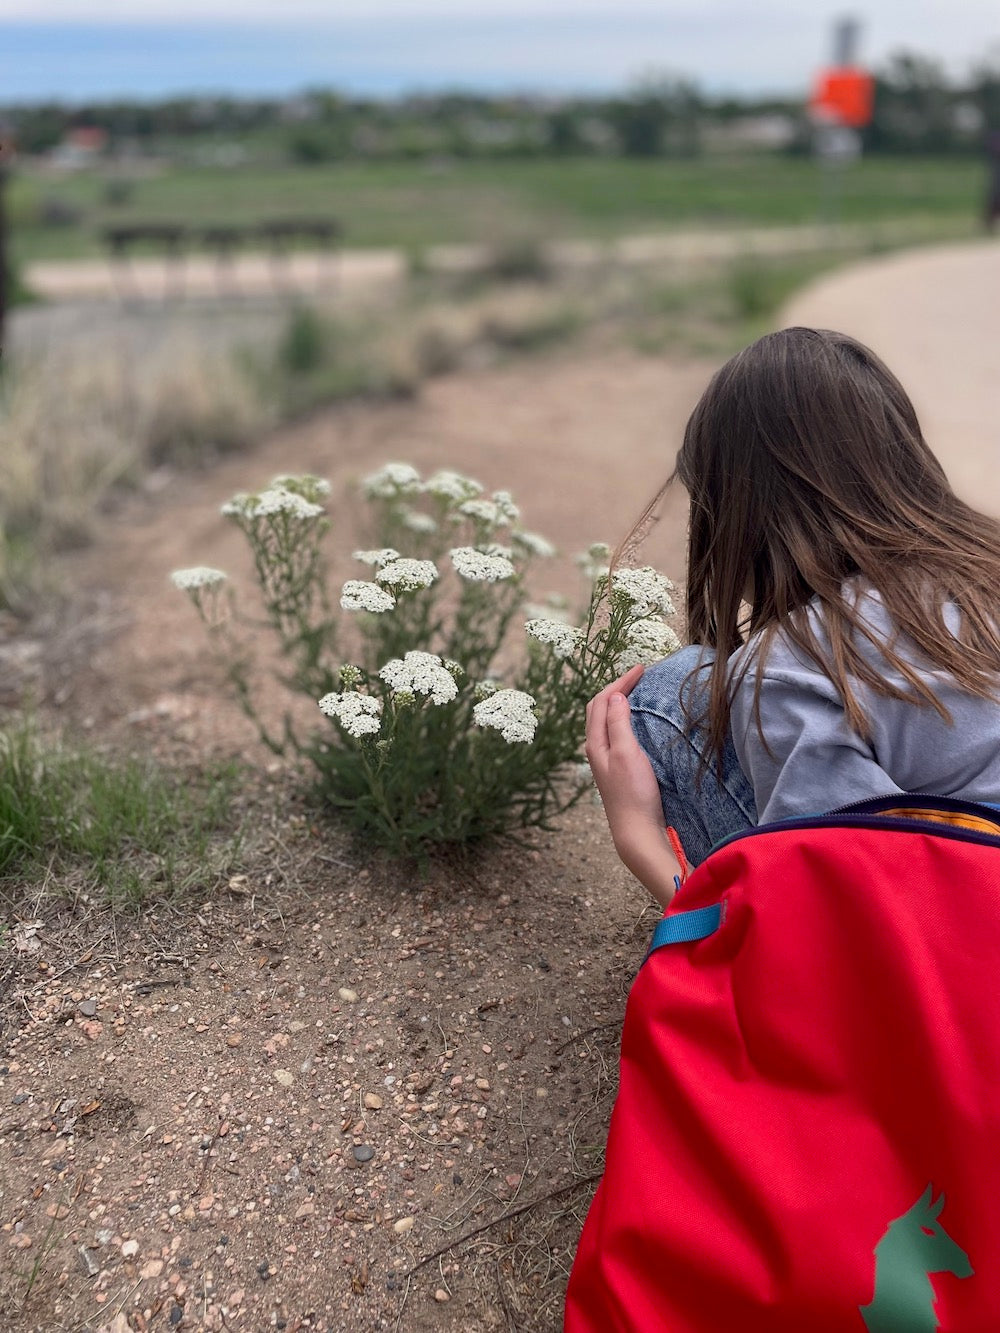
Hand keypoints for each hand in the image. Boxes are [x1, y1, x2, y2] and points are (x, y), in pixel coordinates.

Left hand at [586, 665, 679, 907]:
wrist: (637, 831)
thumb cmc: (633, 793)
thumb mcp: (626, 752)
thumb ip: (618, 723)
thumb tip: (615, 694)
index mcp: (595, 742)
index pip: (601, 701)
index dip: (619, 681)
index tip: (641, 669)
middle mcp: (597, 749)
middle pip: (600, 708)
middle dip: (617, 688)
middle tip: (639, 676)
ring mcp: (606, 759)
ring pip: (607, 721)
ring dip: (620, 703)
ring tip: (639, 692)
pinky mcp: (618, 769)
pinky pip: (617, 734)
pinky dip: (626, 719)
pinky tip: (640, 722)